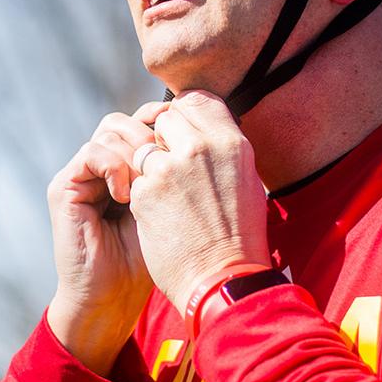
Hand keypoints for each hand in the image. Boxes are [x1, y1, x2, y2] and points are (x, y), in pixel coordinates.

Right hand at [46, 100, 172, 373]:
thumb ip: (176, 171)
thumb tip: (200, 132)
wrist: (114, 297)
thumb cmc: (152, 260)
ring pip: (110, 130)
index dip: (164, 123)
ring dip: (136, 152)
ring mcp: (80, 175)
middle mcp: (100, 166)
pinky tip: (127, 195)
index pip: (142, 123)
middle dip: (151, 133)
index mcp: (125, 167)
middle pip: (125, 120)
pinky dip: (114, 167)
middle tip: (168, 161)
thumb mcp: (172, 206)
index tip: (188, 141)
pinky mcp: (63, 188)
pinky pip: (91, 153)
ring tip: (149, 185)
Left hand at [127, 90, 271, 313]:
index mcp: (231, 142)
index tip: (180, 133)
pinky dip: (141, 195)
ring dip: (150, 167)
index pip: (196, 100)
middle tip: (168, 165)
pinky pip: (135, 179)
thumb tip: (205, 132)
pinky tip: (157, 216)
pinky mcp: (145, 192)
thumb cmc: (240, 238)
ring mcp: (169, 168)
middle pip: (165, 118)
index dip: (183, 115)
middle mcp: (200, 148)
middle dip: (162, 138)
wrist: (223, 281)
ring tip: (166, 196)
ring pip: (145, 148)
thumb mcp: (246, 182)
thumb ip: (222, 150)